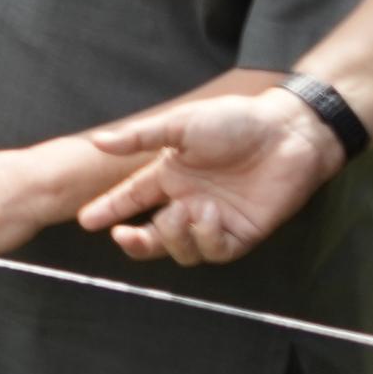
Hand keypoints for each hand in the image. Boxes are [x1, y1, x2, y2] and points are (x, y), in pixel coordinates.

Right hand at [77, 90, 341, 264]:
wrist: (285, 133)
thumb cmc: (234, 121)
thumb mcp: (181, 125)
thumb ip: (139, 138)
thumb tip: (98, 141)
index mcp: (169, 176)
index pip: (131, 199)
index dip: (109, 210)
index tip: (87, 220)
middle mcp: (187, 201)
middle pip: (153, 236)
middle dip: (135, 241)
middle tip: (124, 235)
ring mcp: (213, 221)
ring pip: (181, 250)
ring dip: (176, 236)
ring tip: (184, 211)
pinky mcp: (240, 234)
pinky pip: (214, 251)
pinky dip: (205, 239)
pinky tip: (210, 216)